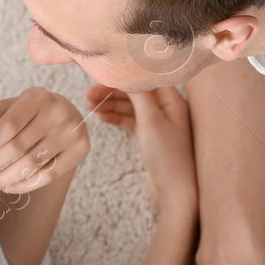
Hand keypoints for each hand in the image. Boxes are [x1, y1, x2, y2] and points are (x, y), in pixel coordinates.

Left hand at [0, 88, 90, 193]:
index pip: (7, 127)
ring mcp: (72, 133)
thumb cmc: (33, 111)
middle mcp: (58, 113)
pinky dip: (26, 185)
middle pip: (17, 147)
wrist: (70, 115)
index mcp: (38, 97)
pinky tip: (9, 188)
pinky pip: (49, 175)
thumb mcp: (13, 106)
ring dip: (4, 179)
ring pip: (31, 164)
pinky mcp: (80, 151)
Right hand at [86, 84, 197, 215]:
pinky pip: (132, 122)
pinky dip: (118, 118)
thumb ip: (138, 94)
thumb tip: (127, 71)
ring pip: (132, 108)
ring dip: (112, 105)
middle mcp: (168, 110)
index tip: (102, 75)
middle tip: (88, 94)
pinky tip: (102, 117)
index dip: (124, 76)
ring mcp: (160, 125)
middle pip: (137, 93)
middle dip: (113, 91)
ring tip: (90, 105)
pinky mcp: (152, 139)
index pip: (146, 79)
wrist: (176, 193)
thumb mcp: (151, 120)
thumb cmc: (168, 157)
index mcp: (173, 100)